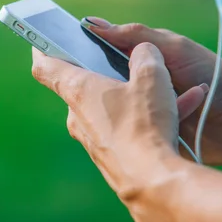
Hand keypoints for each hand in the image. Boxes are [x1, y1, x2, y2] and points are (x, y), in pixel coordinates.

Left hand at [31, 43, 207, 221]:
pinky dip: (146, 117)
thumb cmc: (145, 126)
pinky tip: (180, 112)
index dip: (41, 48)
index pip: (45, 65)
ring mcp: (91, 137)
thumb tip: (143, 51)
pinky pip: (125, 127)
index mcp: (78, 89)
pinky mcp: (108, 154)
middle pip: (84, 85)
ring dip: (138, 96)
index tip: (41, 39)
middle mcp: (77, 114)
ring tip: (173, 92)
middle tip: (128, 62)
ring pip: (111, 106)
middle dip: (106, 72)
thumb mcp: (152, 77)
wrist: (153, 182)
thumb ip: (146, 56)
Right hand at [82, 17, 221, 165]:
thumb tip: (93, 24)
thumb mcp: (172, 48)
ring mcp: (150, 111)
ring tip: (139, 107)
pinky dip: (152, 126)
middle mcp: (143, 84)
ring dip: (131, 109)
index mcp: (143, 59)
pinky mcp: (158, 133)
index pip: (105, 54)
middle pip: (109, 85)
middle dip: (103, 88)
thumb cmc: (213, 75)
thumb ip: (134, 36)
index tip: (65, 57)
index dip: (86, 55)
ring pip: (123, 109)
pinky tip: (164, 122)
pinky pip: (143, 129)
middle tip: (96, 91)